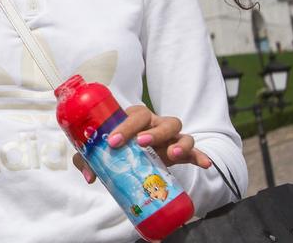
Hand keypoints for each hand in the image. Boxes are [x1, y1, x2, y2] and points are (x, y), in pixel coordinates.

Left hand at [71, 105, 211, 183]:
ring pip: (179, 131)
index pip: (133, 115)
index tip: (113, 142)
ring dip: (178, 143)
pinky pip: (194, 151)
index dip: (124, 126)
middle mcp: (155, 124)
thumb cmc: (115, 147)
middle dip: (153, 132)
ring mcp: (169, 137)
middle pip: (161, 121)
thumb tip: (89, 176)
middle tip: (140, 144)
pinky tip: (204, 164)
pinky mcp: (180, 151)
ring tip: (171, 155)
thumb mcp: (100, 152)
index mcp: (135, 118)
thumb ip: (88, 161)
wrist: (133, 152)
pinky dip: (199, 156)